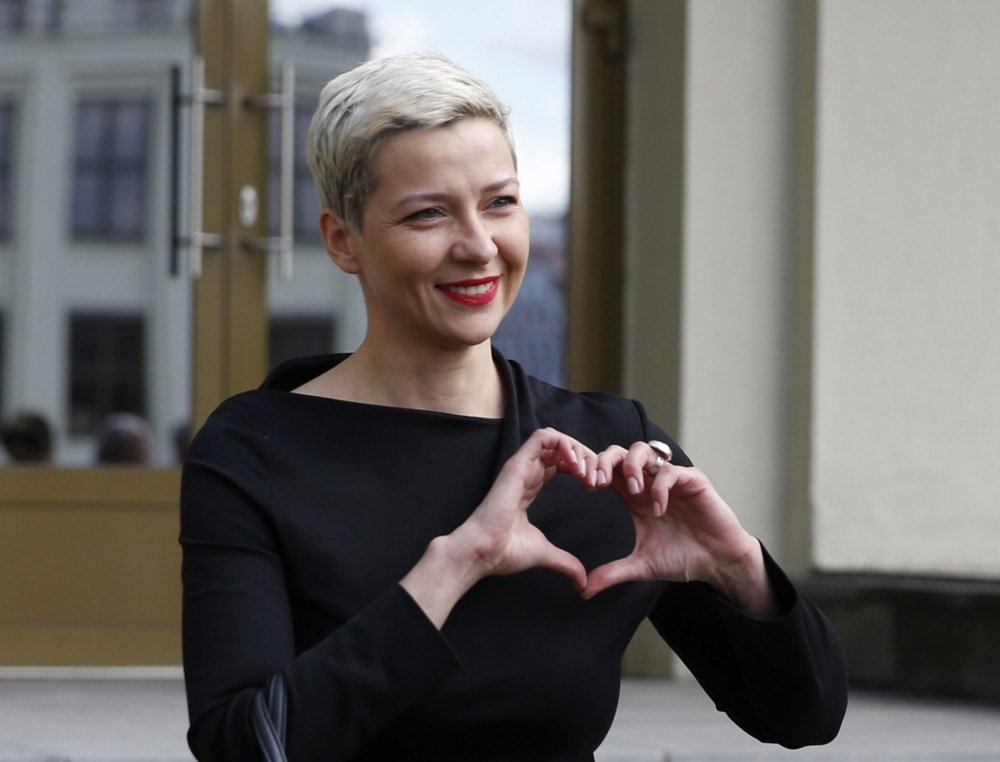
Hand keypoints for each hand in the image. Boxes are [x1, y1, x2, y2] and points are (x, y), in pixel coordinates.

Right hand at [450, 427, 593, 588]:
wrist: (483, 553)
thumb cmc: (504, 552)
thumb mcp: (544, 553)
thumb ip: (565, 562)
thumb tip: (583, 581)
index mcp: (530, 486)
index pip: (560, 463)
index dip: (582, 469)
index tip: (595, 487)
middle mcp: (526, 472)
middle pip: (561, 448)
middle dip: (584, 458)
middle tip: (597, 479)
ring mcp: (521, 466)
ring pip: (554, 438)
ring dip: (577, 450)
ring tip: (588, 472)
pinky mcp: (517, 464)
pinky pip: (543, 438)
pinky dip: (564, 445)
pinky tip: (576, 465)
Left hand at [582, 442, 776, 616]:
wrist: (717, 563)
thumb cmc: (682, 558)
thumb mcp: (641, 566)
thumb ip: (612, 573)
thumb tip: (584, 590)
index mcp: (634, 496)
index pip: (608, 470)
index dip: (594, 470)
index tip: (587, 486)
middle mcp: (649, 482)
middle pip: (620, 452)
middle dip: (605, 461)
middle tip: (598, 482)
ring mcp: (670, 479)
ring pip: (643, 450)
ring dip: (632, 466)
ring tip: (632, 492)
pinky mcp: (692, 481)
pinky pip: (670, 471)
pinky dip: (660, 487)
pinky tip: (659, 510)